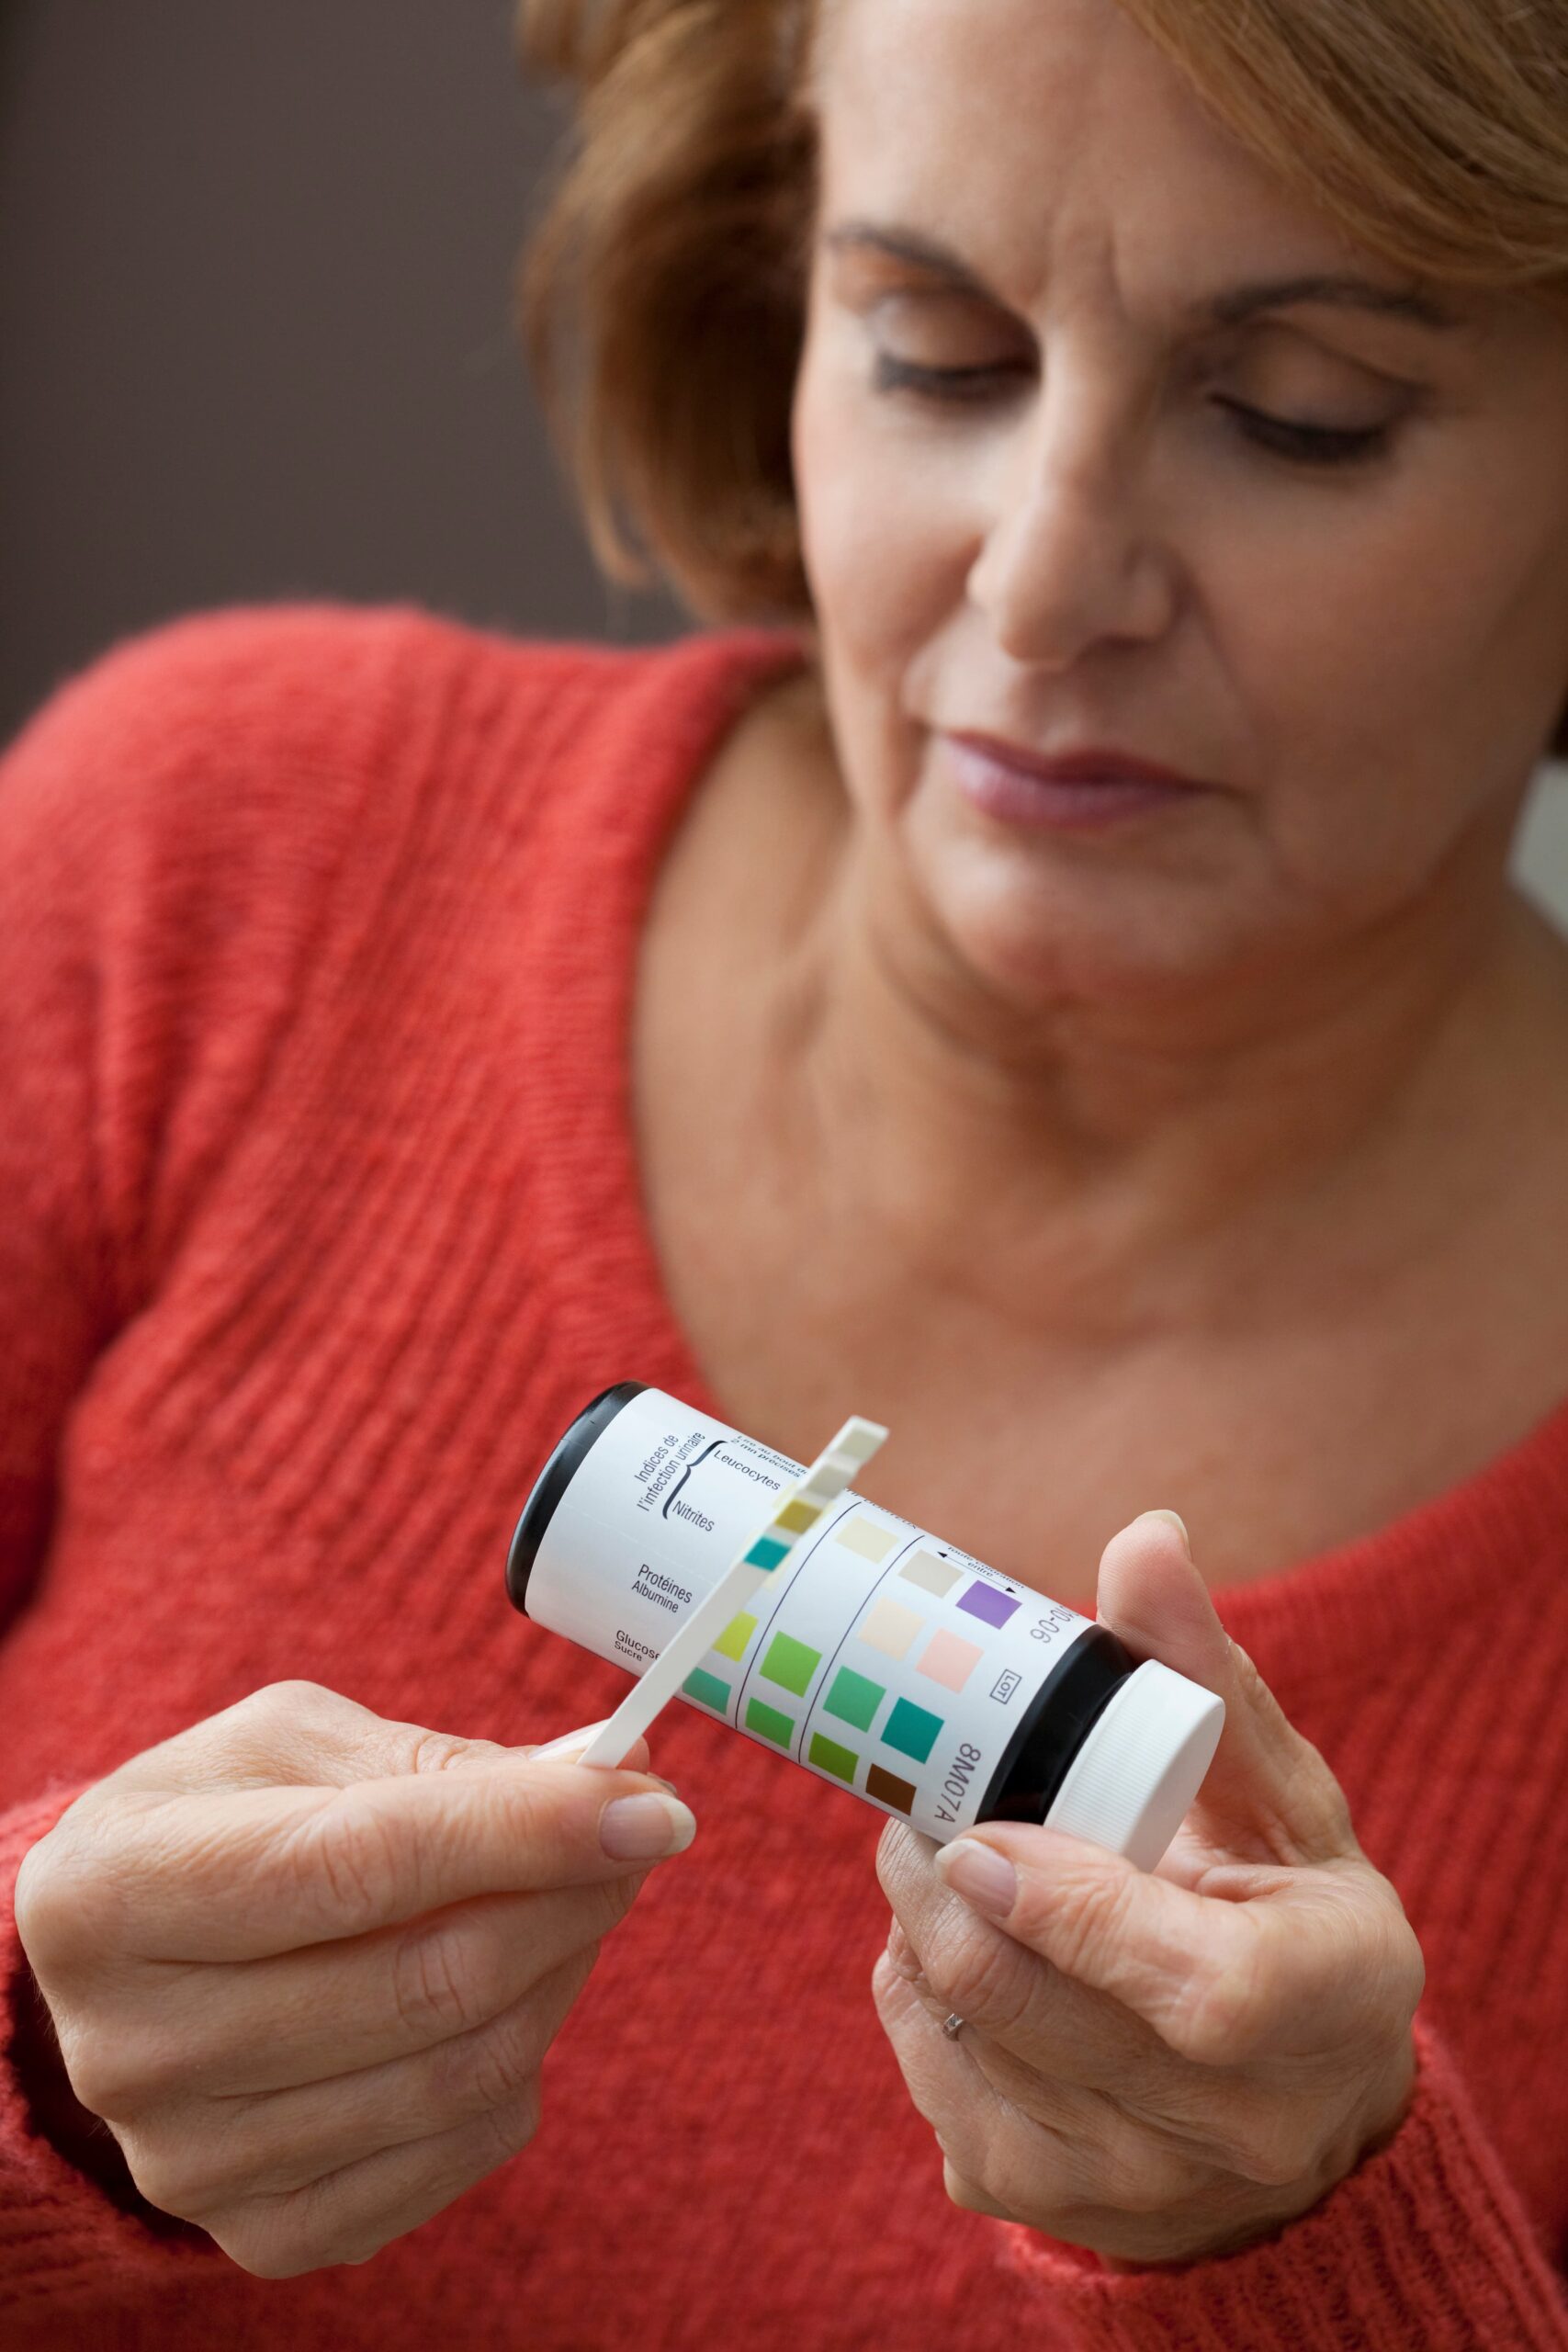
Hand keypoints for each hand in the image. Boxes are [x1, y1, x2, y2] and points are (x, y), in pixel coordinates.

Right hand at [14, 1683, 693, 2276]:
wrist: (120, 1967)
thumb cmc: (217, 1822)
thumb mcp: (290, 1745)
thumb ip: (438, 1762)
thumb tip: (604, 1774)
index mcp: (112, 1893)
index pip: (360, 1865)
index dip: (524, 1832)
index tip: (653, 1802)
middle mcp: (133, 2047)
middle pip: (427, 1981)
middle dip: (571, 1894)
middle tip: (641, 1829)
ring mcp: (193, 2161)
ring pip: (461, 2071)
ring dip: (563, 1968)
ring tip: (581, 1894)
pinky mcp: (263, 2234)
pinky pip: (459, 2153)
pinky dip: (523, 2061)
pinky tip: (518, 1988)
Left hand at [873, 1512, 1422, 2266]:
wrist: (1293, 2104)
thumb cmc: (1289, 1917)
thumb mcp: (1281, 1799)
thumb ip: (1205, 1674)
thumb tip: (1145, 1538)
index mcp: (1327, 2002)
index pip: (1193, 1986)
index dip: (1068, 1906)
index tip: (978, 1828)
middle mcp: (1235, 2123)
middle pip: (1030, 2004)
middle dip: (940, 1883)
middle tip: (915, 1803)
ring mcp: (1134, 2185)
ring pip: (965, 2035)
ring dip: (921, 1926)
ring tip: (940, 1856)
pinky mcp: (1046, 2207)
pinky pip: (931, 2082)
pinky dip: (917, 1996)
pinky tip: (953, 1944)